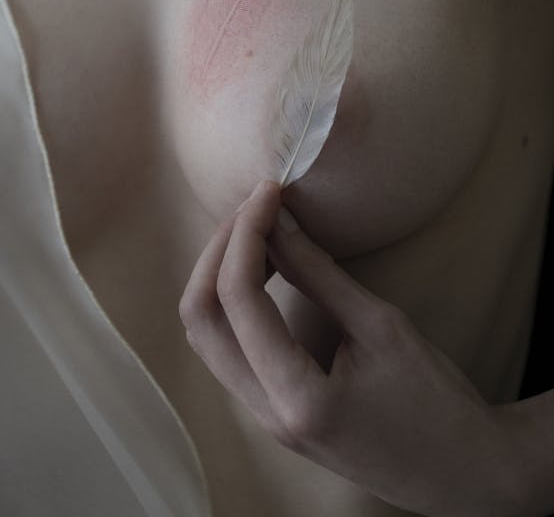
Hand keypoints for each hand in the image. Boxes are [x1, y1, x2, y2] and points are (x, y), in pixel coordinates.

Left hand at [178, 180, 521, 516]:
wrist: (464, 474)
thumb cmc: (437, 403)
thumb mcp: (383, 327)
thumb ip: (320, 275)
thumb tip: (278, 220)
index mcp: (297, 399)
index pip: (238, 299)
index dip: (247, 232)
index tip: (270, 191)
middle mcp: (267, 414)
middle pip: (200, 317)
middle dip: (220, 249)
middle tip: (258, 205)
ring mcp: (265, 419)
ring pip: (206, 334)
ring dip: (220, 273)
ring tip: (259, 228)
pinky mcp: (273, 412)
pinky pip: (228, 348)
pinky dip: (233, 301)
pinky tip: (263, 267)